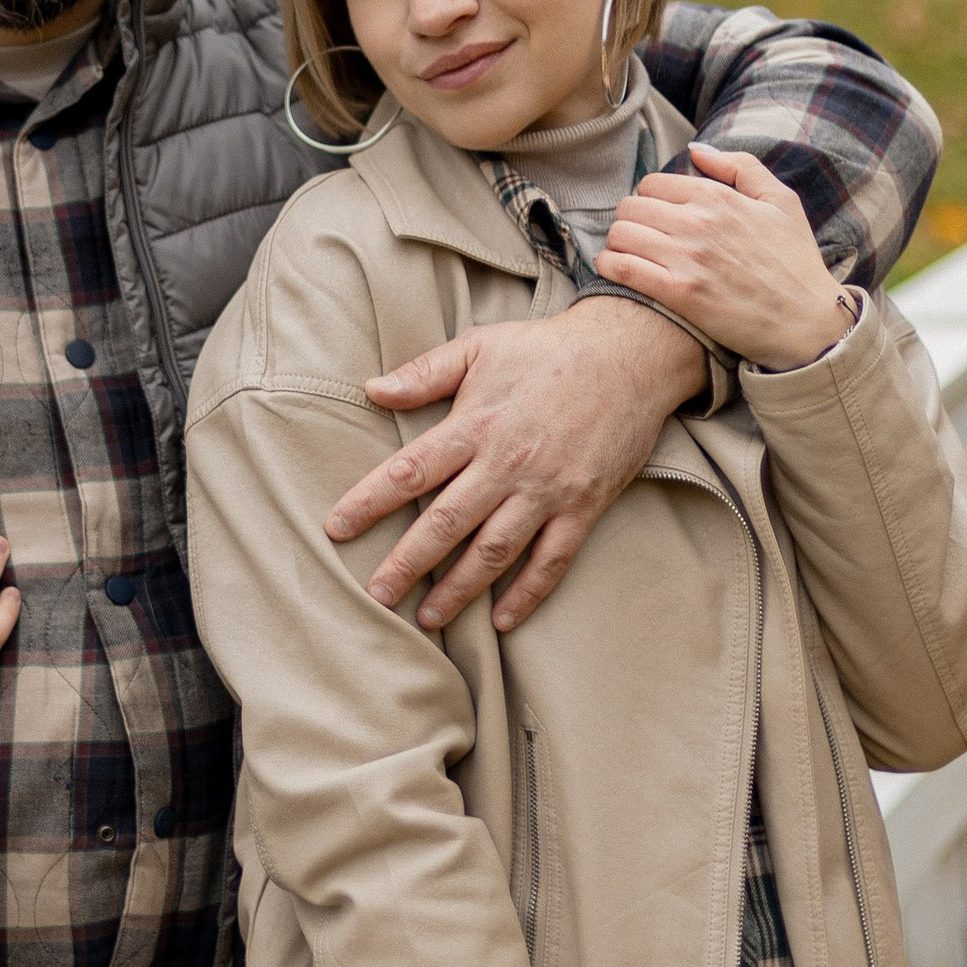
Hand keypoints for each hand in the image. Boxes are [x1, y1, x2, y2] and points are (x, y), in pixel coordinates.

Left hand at [325, 299, 704, 632]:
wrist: (631, 355)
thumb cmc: (547, 349)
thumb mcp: (481, 345)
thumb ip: (425, 372)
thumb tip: (371, 389)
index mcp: (476, 424)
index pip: (411, 470)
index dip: (369, 501)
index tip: (336, 529)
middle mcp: (507, 463)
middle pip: (446, 522)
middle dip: (406, 563)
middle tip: (376, 594)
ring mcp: (548, 490)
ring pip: (494, 551)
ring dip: (458, 589)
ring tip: (426, 618)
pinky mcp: (584, 507)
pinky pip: (552, 561)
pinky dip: (527, 594)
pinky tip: (501, 620)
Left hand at [596, 143, 850, 370]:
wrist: (807, 322)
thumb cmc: (796, 262)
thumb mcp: (781, 200)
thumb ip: (739, 166)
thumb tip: (696, 150)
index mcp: (718, 198)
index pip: (653, 183)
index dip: (650, 198)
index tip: (657, 215)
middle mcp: (699, 223)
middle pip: (631, 206)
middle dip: (631, 219)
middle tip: (640, 235)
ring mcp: (687, 259)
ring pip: (621, 234)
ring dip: (618, 242)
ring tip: (628, 252)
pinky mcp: (679, 294)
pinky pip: (622, 268)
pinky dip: (609, 265)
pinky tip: (615, 268)